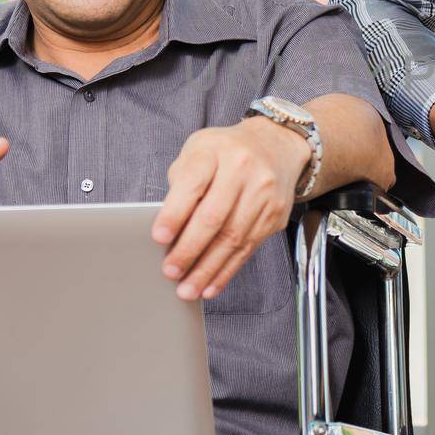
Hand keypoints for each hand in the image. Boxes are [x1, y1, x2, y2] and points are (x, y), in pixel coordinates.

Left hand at [151, 118, 310, 300]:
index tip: (159, 238)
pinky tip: (210, 285)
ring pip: (233, 238)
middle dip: (189, 249)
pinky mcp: (275, 215)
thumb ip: (180, 184)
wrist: (276, 146)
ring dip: (207, 269)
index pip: (193, 184)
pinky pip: (248, 249)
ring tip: (187, 289)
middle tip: (170, 271)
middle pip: (214, 217)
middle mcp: (243, 169)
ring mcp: (263, 193)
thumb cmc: (226, 152)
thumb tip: (168, 229)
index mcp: (215, 150)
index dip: (174, 213)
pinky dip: (227, 271)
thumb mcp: (197, 151)